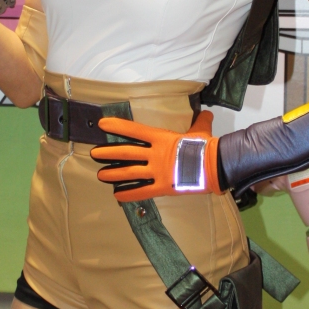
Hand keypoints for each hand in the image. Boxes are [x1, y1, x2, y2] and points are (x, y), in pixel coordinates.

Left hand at [91, 110, 221, 202]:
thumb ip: (200, 121)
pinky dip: (128, 194)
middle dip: (108, 153)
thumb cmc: (206, 146)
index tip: (102, 124)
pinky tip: (117, 196)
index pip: (135, 130)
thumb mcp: (201, 130)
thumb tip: (206, 112)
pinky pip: (142, 191)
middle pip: (126, 152)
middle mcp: (155, 154)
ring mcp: (157, 171)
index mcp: (162, 138)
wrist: (215, 165)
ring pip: (129, 172)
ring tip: (100, 174)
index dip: (118, 126)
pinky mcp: (162, 187)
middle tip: (94, 153)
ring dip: (113, 173)